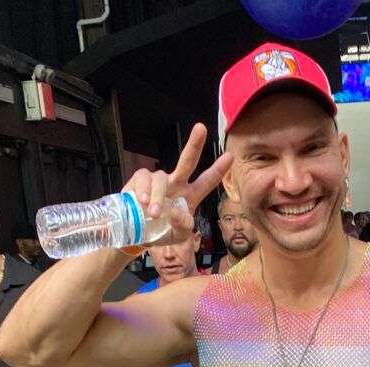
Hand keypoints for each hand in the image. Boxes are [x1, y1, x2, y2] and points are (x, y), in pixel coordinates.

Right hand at [122, 123, 232, 244]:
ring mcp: (159, 181)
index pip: (207, 182)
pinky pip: (143, 178)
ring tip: (154, 213)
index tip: (230, 157)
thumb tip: (174, 211)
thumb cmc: (163, 233)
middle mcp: (176, 184)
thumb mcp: (179, 236)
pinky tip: (143, 201)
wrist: (139, 236)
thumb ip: (183, 226)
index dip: (218, 170)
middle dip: (194, 144)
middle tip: (201, 128)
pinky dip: (144, 190)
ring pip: (161, 179)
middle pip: (187, 162)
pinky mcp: (140, 181)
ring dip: (158, 197)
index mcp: (190, 196)